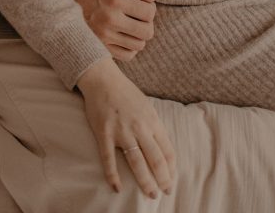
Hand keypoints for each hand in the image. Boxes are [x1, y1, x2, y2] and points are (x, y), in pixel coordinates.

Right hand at [65, 0, 155, 61]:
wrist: (61, 9)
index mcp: (115, 0)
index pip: (149, 12)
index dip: (151, 9)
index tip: (144, 6)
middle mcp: (111, 20)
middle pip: (147, 31)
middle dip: (148, 24)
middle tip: (140, 19)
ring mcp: (106, 37)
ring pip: (139, 45)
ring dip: (139, 37)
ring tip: (132, 28)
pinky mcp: (102, 48)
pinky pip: (128, 56)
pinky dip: (131, 49)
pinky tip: (124, 38)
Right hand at [77, 56, 175, 198]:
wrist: (103, 79)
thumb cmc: (125, 92)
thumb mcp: (146, 106)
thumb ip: (153, 126)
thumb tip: (162, 147)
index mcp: (152, 120)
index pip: (167, 150)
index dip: (171, 169)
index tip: (171, 181)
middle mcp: (140, 127)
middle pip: (156, 159)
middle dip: (162, 180)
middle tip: (163, 193)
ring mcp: (122, 131)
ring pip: (137, 162)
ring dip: (145, 181)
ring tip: (150, 195)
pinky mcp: (104, 133)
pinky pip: (109, 158)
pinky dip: (113, 175)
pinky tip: (116, 188)